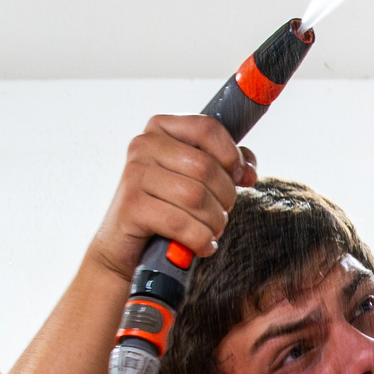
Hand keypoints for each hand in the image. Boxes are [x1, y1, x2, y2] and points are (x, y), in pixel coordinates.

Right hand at [86, 116, 258, 284]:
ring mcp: (134, 174)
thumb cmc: (167, 206)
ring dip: (214, 221)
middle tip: (221, 213)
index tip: (238, 177)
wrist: (126, 246)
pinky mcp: (131, 207)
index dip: (231, 155)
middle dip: (225, 196)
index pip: (207, 127)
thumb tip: (248, 170)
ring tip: (212, 231)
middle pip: (205, 166)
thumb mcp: (196, 178)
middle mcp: (143, 145)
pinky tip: (202, 245)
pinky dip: (200, 240)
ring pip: (195, 196)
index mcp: (160, 128)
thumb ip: (225, 164)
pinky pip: (180, 223)